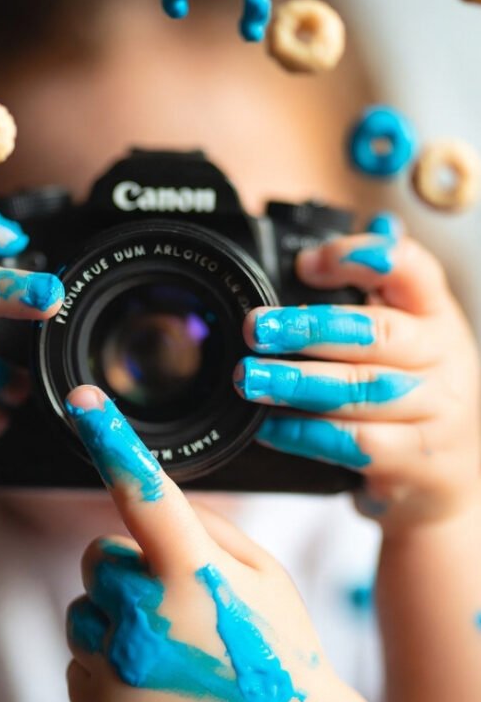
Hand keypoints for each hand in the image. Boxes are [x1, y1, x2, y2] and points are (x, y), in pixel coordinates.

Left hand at [65, 385, 337, 701]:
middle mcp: (145, 616)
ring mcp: (117, 667)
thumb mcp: (264, 571)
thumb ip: (204, 527)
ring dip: (114, 615)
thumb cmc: (279, 646)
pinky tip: (153, 679)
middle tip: (181, 606)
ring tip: (171, 649)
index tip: (82, 401)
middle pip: (99, 555)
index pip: (144, 492)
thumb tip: (149, 501)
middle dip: (130, 568)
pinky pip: (76, 652)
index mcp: (194, 572)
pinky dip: (105, 660)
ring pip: (83, 604)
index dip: (111, 440)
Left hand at [235, 214, 479, 530]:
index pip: (410, 268)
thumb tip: (376, 223)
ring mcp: (435, 410)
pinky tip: (268, 426)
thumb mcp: (414, 334)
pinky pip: (354, 442)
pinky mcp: (415, 459)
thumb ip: (388, 285)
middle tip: (257, 328)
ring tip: (249, 378)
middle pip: (377, 333)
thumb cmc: (419, 393)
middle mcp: (443, 357)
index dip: (358, 258)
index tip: (305, 264)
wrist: (453, 478)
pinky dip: (304, 433)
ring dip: (298, 382)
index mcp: (436, 314)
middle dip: (310, 327)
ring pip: (362, 389)